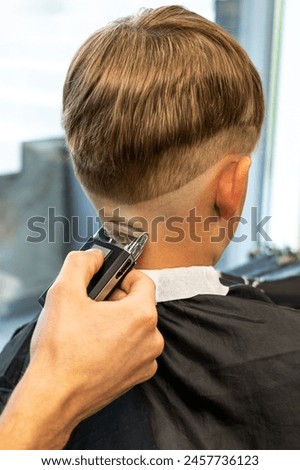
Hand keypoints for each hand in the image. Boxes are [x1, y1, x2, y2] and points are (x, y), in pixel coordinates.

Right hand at [0, 250, 163, 448]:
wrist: (54, 398)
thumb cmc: (60, 350)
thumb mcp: (64, 292)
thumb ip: (81, 263)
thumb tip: (95, 256)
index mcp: (142, 315)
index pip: (143, 281)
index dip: (121, 276)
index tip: (104, 282)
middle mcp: (152, 339)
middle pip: (139, 304)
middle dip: (115, 300)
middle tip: (90, 306)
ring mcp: (146, 361)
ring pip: (135, 328)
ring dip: (116, 323)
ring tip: (88, 329)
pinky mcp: (137, 378)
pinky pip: (132, 349)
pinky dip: (117, 344)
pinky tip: (94, 348)